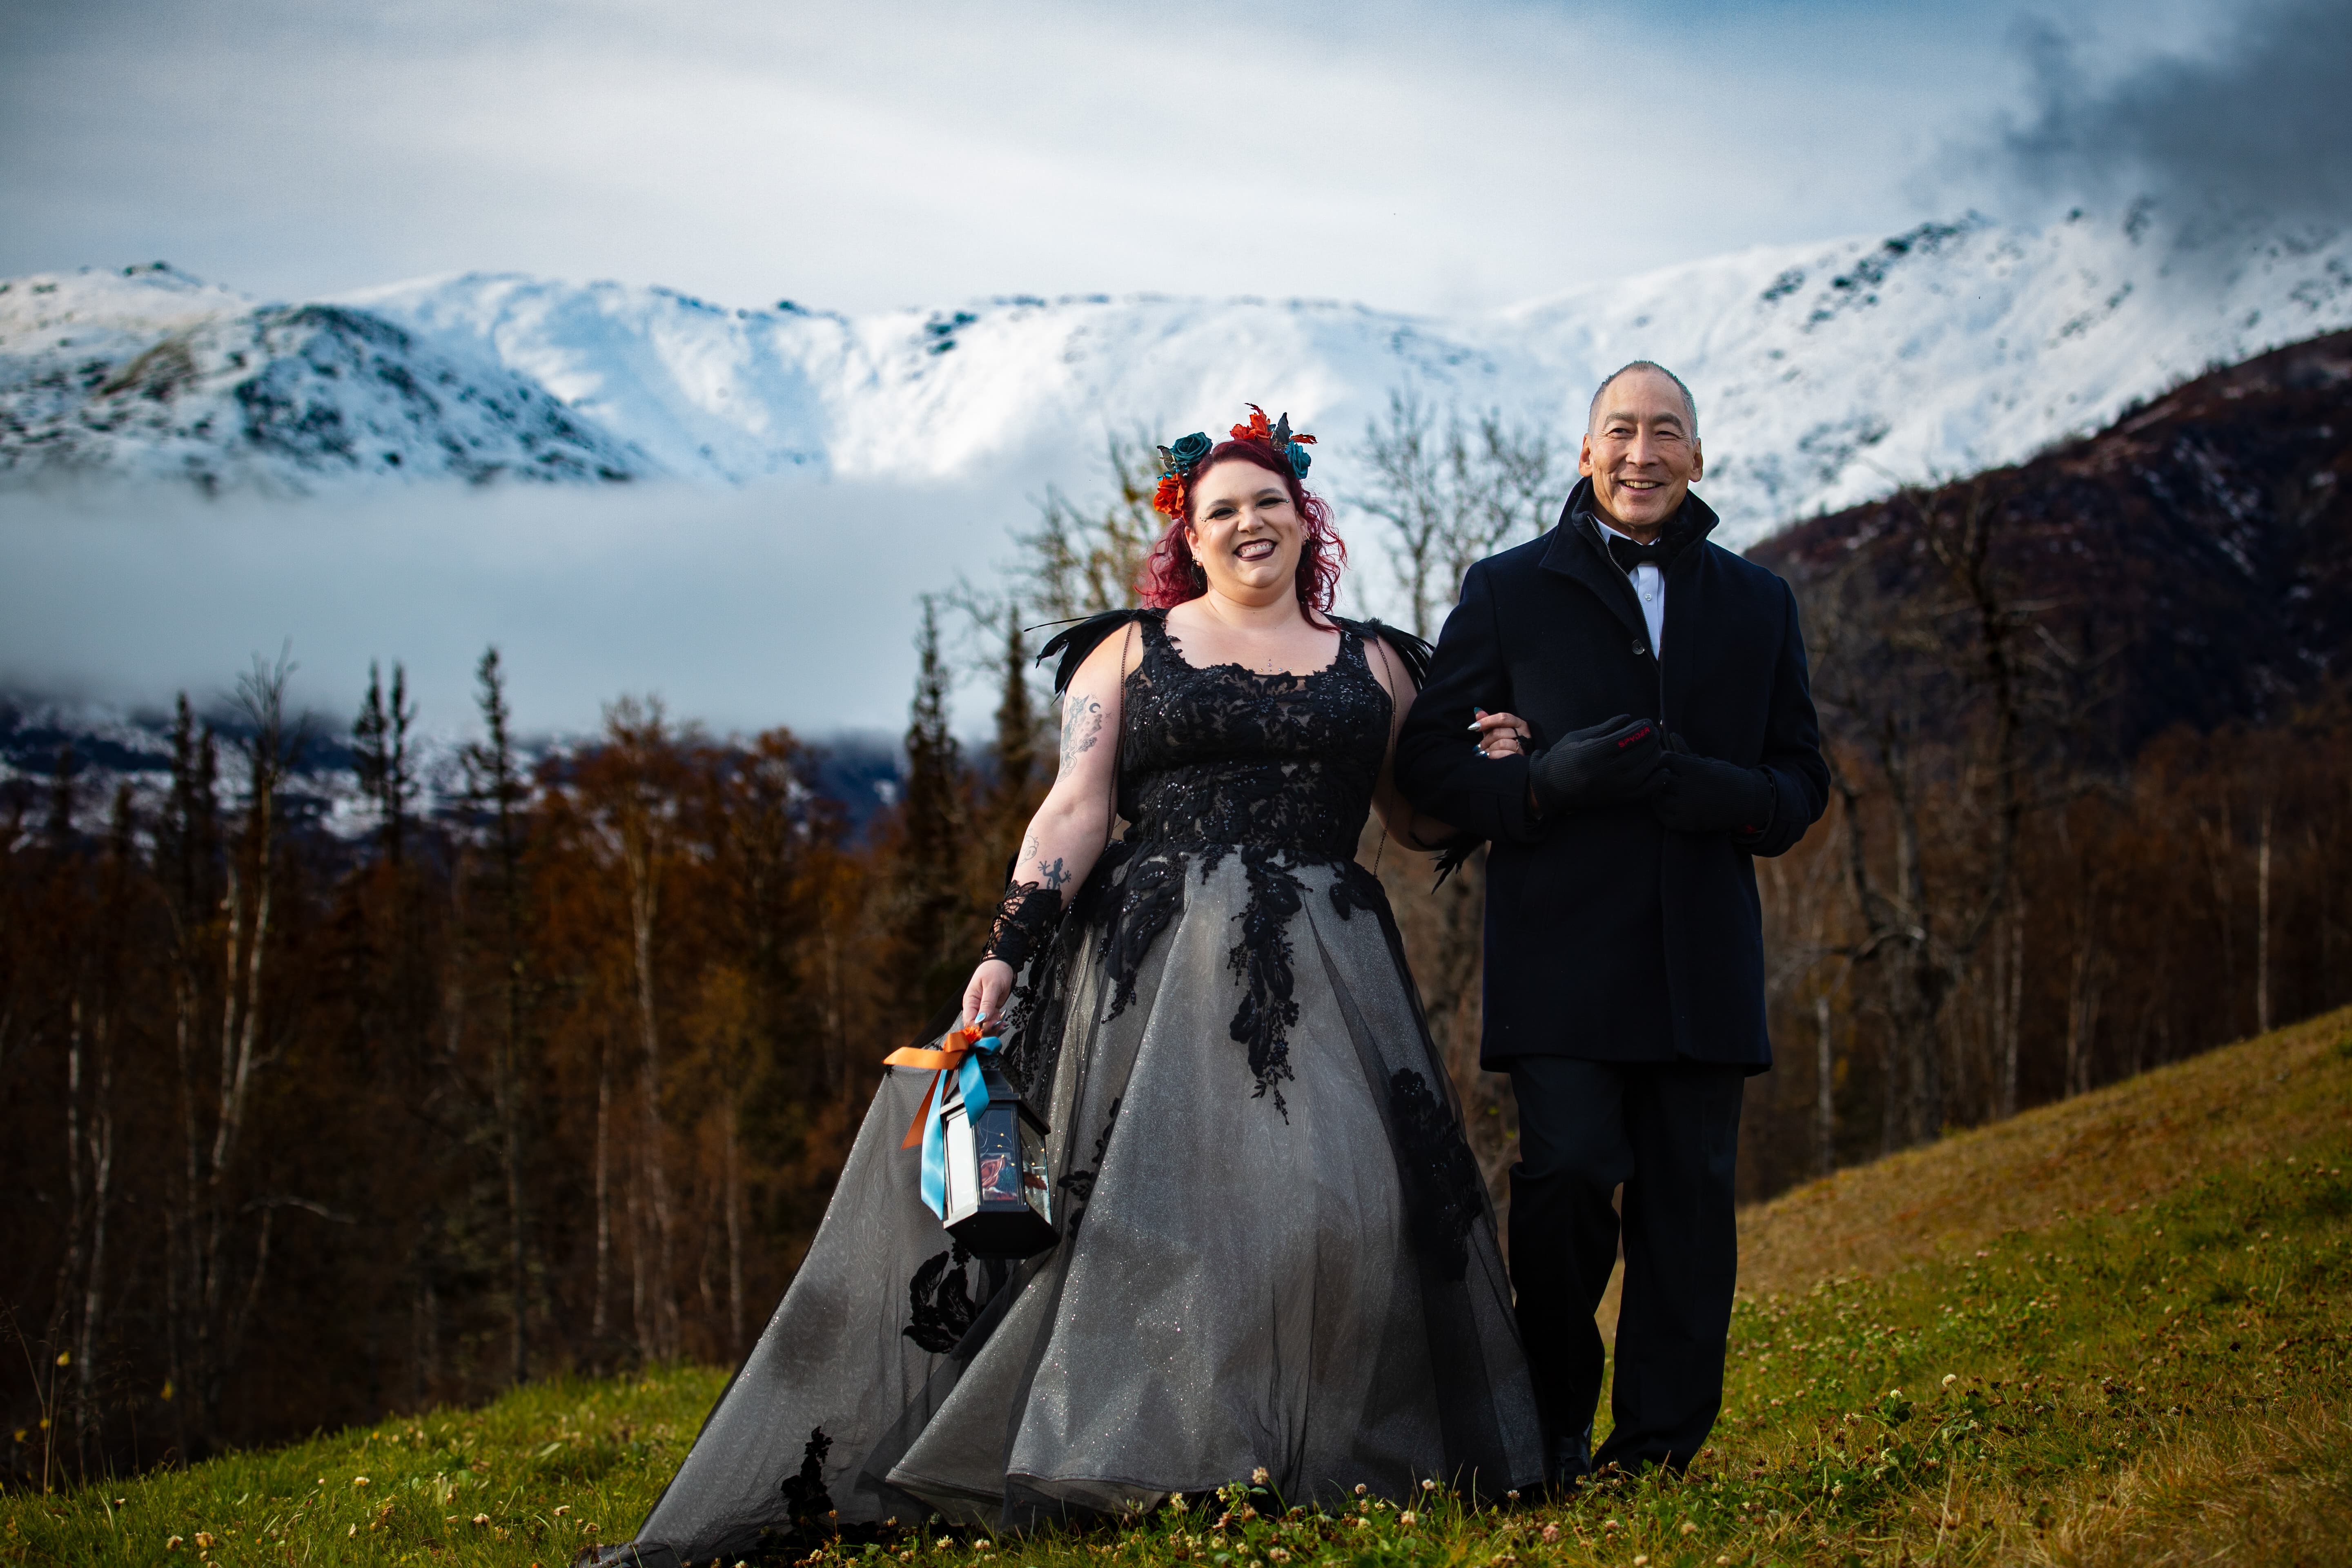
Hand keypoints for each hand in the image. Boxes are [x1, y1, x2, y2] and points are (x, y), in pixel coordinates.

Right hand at [960, 959, 1013, 1031]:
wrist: (1003, 963)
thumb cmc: (995, 970)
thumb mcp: (992, 986)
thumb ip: (987, 1003)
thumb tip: (981, 1020)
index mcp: (970, 1001)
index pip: (969, 1020)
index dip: (978, 1027)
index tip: (990, 1026)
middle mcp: (974, 1007)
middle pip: (977, 1026)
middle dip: (988, 1029)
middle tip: (1000, 1025)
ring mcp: (983, 1009)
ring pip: (985, 1025)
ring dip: (994, 1027)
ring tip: (1003, 1023)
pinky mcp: (991, 1010)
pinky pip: (993, 1021)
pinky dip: (998, 1024)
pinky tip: (1004, 1022)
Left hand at [1471, 708, 1532, 757]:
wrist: (1515, 762)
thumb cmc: (1505, 743)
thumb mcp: (1497, 731)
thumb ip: (1488, 721)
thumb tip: (1477, 711)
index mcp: (1518, 723)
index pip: (1502, 718)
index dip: (1487, 721)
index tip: (1474, 727)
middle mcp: (1523, 733)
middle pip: (1499, 732)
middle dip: (1486, 740)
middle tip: (1479, 746)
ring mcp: (1523, 747)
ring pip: (1501, 744)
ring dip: (1489, 749)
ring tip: (1484, 752)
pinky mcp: (1520, 758)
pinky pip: (1503, 755)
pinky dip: (1493, 756)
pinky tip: (1490, 757)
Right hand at [1528, 714, 1666, 812]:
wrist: (1550, 788)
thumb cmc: (1563, 757)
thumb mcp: (1578, 737)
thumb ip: (1606, 727)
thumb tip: (1629, 717)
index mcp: (1592, 754)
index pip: (1626, 739)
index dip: (1640, 729)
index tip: (1647, 722)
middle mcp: (1604, 772)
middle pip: (1638, 753)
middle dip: (1650, 740)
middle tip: (1653, 732)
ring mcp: (1613, 788)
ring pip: (1644, 770)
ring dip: (1655, 755)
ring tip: (1655, 745)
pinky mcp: (1618, 799)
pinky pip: (1644, 791)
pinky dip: (1657, 780)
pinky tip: (1662, 769)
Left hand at [1652, 734, 1773, 835]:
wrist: (1748, 802)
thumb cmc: (1727, 778)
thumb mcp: (1709, 762)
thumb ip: (1686, 752)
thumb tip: (1671, 735)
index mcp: (1696, 769)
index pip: (1665, 760)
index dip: (1662, 760)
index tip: (1665, 764)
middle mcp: (1690, 788)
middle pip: (1661, 779)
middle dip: (1661, 778)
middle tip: (1664, 778)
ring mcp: (1688, 807)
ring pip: (1659, 799)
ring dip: (1660, 794)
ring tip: (1667, 792)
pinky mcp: (1688, 823)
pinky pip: (1664, 817)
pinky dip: (1663, 811)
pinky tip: (1669, 805)